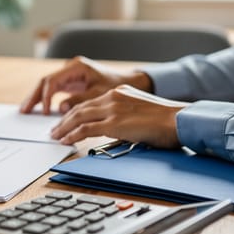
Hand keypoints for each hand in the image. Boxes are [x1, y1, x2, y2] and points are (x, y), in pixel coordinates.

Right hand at [20, 56, 152, 114]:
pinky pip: (54, 89)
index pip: (53, 80)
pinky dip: (46, 99)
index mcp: (77, 67)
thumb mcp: (99, 94)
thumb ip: (80, 100)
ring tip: (26, 110)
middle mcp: (70, 68)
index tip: (45, 112)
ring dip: (37, 97)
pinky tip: (39, 109)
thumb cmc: (116, 85)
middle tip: (24, 110)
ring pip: (47, 85)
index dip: (46, 97)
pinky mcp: (71, 81)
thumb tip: (60, 108)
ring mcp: (69, 74)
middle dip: (34, 96)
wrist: (129, 81)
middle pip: (46, 81)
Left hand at [49, 85, 186, 146]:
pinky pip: (86, 129)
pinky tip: (66, 141)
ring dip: (64, 128)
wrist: (179, 120)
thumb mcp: (141, 111)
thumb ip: (125, 116)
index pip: (90, 102)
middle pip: (80, 109)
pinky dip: (73, 135)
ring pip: (79, 117)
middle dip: (64, 120)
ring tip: (55, 137)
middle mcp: (113, 97)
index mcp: (119, 92)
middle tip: (54, 130)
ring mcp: (112, 109)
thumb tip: (118, 129)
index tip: (66, 121)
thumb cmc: (167, 120)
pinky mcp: (114, 123)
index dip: (75, 113)